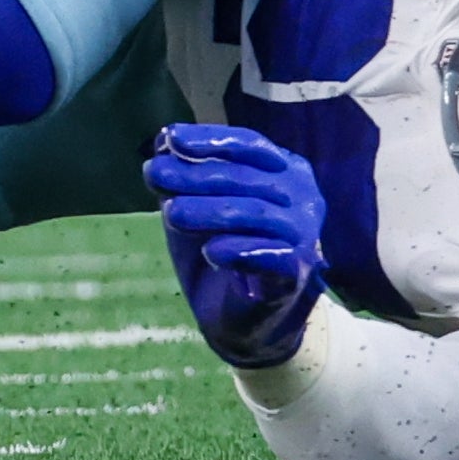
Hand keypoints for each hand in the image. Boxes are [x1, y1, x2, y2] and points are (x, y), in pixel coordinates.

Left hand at [146, 123, 326, 368]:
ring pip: (257, 215)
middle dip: (197, 175)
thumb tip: (162, 142)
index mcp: (285, 172)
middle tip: (154, 173)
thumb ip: (186, 177)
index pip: (249, 145)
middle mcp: (302, 198)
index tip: (169, 138)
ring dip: (211, 211)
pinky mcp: (296, 275)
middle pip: (247, 178)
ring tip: (171, 212)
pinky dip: (242, 253)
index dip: (210, 139)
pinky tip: (212, 252)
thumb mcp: (200, 208)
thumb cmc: (227, 251)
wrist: (247, 321)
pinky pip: (274, 259)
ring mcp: (304, 236)